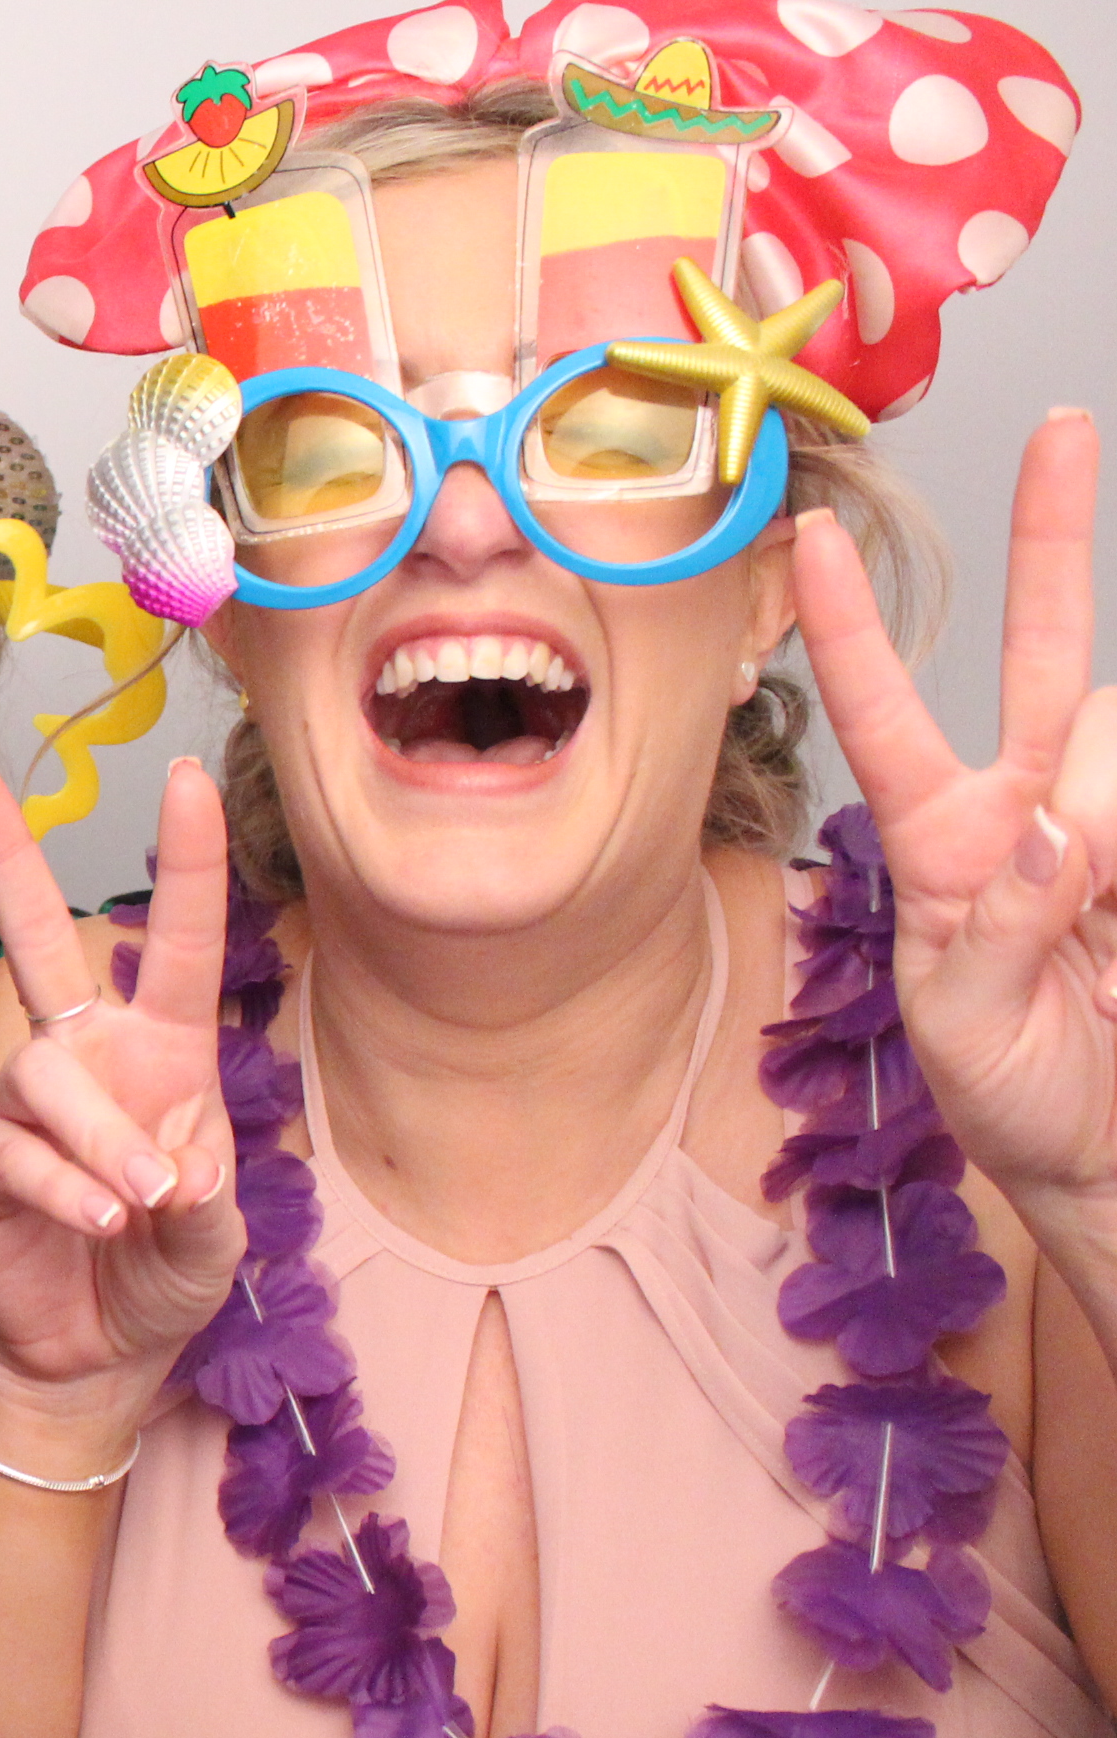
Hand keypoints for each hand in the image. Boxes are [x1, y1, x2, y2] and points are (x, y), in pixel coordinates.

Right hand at [0, 754, 244, 1424]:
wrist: (93, 1355)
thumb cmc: (164, 1272)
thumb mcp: (218, 1237)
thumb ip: (208, 1196)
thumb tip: (172, 1166)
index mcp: (161, 1051)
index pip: (175, 943)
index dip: (187, 861)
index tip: (186, 776)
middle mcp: (85, 1054)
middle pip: (35, 936)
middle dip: (0, 851)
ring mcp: (25, 1103)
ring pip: (51, 1078)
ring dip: (104, 1145)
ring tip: (140, 1210)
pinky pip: (16, 1151)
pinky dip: (67, 1191)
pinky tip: (99, 1227)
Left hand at [803, 411, 1116, 1216]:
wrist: (1106, 1155)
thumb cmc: (1013, 1096)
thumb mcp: (968, 1031)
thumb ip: (998, 931)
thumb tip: (1050, 830)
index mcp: (945, 846)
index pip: (885, 716)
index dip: (850, 631)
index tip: (805, 536)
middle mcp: (1029, 810)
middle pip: (1039, 651)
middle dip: (1052, 537)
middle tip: (1068, 428)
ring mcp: (1111, 822)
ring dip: (1115, 825)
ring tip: (1108, 926)